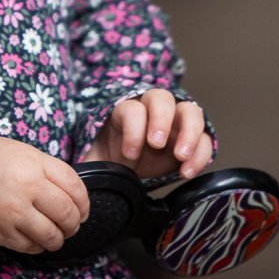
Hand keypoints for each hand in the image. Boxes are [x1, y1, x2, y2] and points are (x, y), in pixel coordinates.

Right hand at [0, 136, 89, 253]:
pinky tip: (37, 238)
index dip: (84, 201)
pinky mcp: (1, 233)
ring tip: (57, 234)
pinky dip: (40, 245)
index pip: (74, 185)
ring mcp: (14, 213)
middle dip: (75, 222)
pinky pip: (31, 247)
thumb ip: (46, 168)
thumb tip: (70, 192)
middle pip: (67, 213)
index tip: (83, 208)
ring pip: (52, 235)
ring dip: (60, 238)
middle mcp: (27, 188)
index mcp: (33, 164)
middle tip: (73, 224)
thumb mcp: (21, 151)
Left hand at [81, 88, 212, 179]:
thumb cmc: (111, 160)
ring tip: (180, 158)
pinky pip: (205, 138)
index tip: (128, 154)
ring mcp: (176, 122)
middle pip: (161, 98)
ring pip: (189, 110)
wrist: (129, 169)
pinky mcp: (193, 139)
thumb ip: (88, 166)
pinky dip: (201, 153)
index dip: (132, 129)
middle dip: (160, 119)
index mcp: (125, 112)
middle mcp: (152, 110)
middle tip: (156, 144)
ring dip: (188, 132)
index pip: (131, 109)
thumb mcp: (97, 161)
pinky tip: (188, 172)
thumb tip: (73, 180)